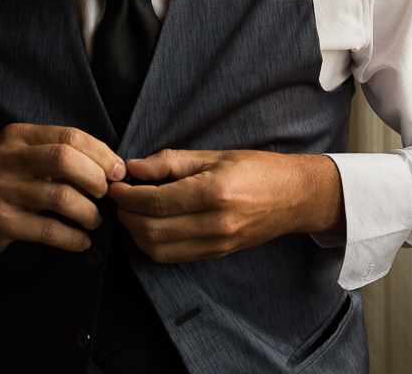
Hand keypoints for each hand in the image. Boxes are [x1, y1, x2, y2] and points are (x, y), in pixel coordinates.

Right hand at [0, 123, 124, 263]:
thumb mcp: (20, 156)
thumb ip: (56, 154)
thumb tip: (110, 166)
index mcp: (18, 136)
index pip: (70, 137)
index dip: (101, 153)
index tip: (118, 171)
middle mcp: (7, 159)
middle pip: (65, 160)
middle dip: (96, 178)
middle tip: (107, 194)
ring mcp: (1, 190)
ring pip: (60, 197)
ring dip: (88, 212)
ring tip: (95, 220)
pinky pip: (47, 230)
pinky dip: (72, 237)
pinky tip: (82, 241)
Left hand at [106, 149, 343, 263]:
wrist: (295, 197)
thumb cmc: (258, 169)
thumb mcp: (215, 155)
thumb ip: (171, 162)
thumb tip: (134, 167)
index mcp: (213, 191)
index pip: (154, 201)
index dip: (127, 195)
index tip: (115, 185)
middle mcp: (214, 222)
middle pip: (151, 229)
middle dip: (126, 215)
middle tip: (119, 199)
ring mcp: (216, 243)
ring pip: (158, 249)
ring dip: (136, 233)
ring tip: (132, 212)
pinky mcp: (217, 254)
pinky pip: (174, 256)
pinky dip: (153, 244)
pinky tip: (151, 226)